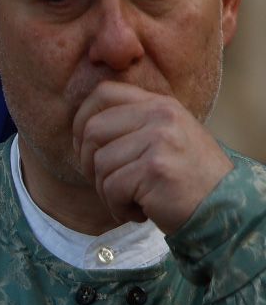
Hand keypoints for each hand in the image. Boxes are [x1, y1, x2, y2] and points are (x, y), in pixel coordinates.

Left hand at [74, 81, 233, 232]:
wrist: (222, 207)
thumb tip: (81, 127)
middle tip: (109, 184)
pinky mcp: (156, 168)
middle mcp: (161, 115)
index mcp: (159, 104)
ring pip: (100, 164)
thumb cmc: (185, 179)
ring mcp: (160, 139)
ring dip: (107, 192)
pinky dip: (118, 207)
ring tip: (132, 199)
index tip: (87, 149)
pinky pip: (111, 188)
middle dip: (89, 164)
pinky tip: (139, 211)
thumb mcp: (164, 138)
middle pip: (92, 130)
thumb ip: (132, 125)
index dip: (82, 121)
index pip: (103, 93)